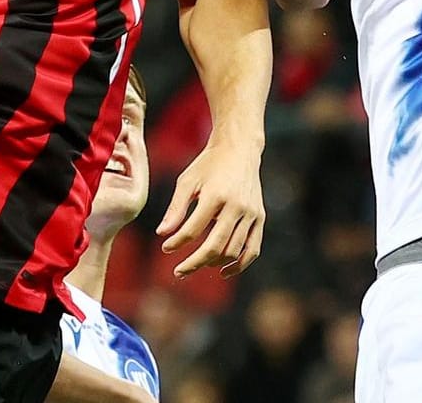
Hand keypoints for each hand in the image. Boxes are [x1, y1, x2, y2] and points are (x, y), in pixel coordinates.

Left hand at [155, 138, 264, 278]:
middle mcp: (236, 206)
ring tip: (196, 264)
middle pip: (215, 246)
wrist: (239, 149)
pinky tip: (223, 271)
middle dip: (194, 263)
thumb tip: (162, 234)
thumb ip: (176, 208)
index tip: (165, 247)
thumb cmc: (208, 165)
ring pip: (232, 251)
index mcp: (216, 195)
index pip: (193, 230)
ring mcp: (251, 213)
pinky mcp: (260, 217)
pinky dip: (239, 264)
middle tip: (178, 271)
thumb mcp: (187, 181)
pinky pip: (252, 249)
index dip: (177, 243)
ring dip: (212, 263)